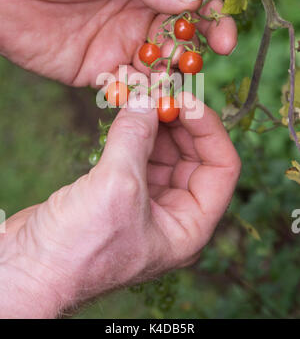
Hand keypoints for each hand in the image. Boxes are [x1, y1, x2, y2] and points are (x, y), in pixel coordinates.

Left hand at [0, 0, 235, 85]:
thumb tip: (195, 0)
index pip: (191, 5)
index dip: (213, 22)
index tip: (226, 41)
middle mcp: (139, 17)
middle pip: (179, 43)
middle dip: (191, 58)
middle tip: (191, 69)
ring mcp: (120, 47)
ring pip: (157, 71)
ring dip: (168, 83)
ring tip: (170, 92)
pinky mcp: (97, 72)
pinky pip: (126, 89)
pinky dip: (139, 98)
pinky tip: (143, 102)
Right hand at [0, 93, 240, 317]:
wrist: (31, 268)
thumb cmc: (79, 248)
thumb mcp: (116, 187)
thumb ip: (135, 137)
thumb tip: (147, 97)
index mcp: (190, 226)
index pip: (222, 169)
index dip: (209, 129)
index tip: (186, 100)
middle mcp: (174, 215)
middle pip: (194, 156)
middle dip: (181, 122)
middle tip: (162, 92)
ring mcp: (146, 203)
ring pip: (166, 152)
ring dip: (157, 123)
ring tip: (145, 96)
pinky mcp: (120, 192)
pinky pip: (139, 154)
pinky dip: (136, 132)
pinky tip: (129, 113)